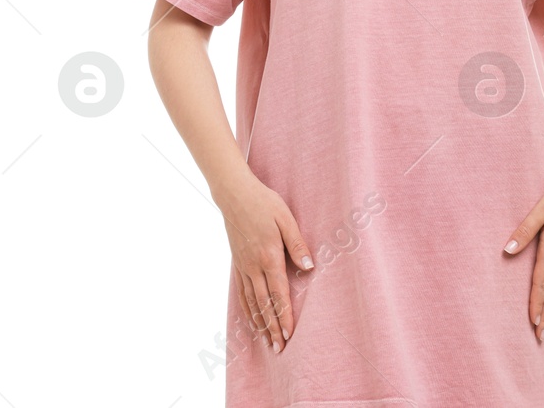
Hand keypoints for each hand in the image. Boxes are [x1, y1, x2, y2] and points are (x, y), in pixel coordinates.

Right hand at [213, 170, 314, 353]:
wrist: (234, 194)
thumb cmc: (264, 203)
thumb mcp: (286, 219)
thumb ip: (297, 244)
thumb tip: (309, 268)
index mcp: (268, 257)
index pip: (278, 294)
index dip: (284, 316)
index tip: (289, 335)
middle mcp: (253, 266)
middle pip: (264, 304)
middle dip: (272, 328)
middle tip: (279, 349)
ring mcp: (243, 266)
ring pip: (252, 302)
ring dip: (260, 324)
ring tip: (266, 342)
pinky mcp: (237, 263)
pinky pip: (241, 292)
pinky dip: (247, 310)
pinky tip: (251, 321)